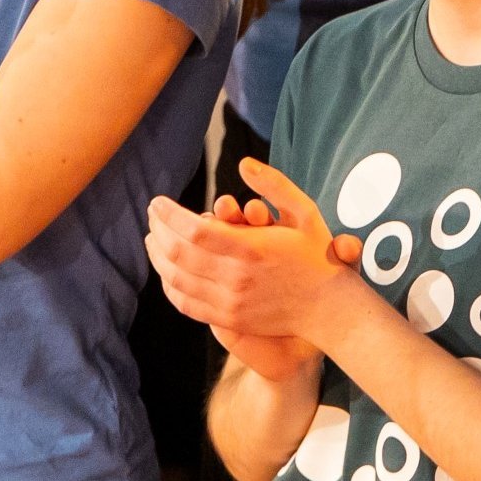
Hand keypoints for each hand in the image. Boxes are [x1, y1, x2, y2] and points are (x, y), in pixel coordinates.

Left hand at [144, 158, 368, 346]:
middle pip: (179, 253)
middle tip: (153, 216)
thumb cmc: (317, 254)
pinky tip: (166, 271)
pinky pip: (185, 303)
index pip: (194, 230)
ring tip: (153, 239)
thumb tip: (243, 163)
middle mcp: (236, 277)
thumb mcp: (305, 212)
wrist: (328, 306)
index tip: (157, 202)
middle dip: (158, 230)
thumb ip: (274, 186)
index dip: (168, 214)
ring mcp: (230, 301)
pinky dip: (169, 285)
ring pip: (176, 279)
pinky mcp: (228, 318)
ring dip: (157, 257)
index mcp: (252, 248)